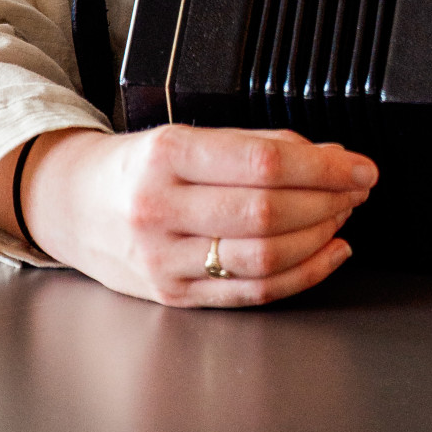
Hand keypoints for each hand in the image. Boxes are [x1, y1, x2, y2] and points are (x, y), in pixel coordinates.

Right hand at [0, 126, 375, 306]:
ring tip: (343, 215)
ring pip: (262, 258)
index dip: (323, 167)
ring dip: (319, 237)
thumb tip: (329, 154)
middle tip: (358, 188)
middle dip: (328, 201)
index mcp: (168, 155)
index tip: (359, 165)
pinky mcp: (175, 296)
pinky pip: (251, 293)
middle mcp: (162, 210)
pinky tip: (327, 253)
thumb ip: (257, 144)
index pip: (262, 163)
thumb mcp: (186, 135)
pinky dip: (301, 276)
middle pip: (266, 213)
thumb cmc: (135, 167)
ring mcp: (166, 260)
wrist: (72, 205)